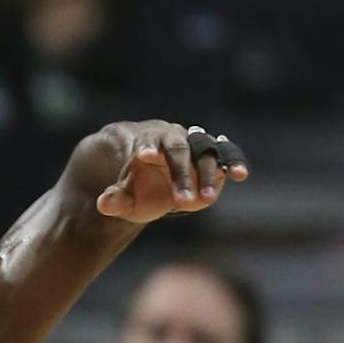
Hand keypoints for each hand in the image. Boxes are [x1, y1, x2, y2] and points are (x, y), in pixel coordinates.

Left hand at [83, 120, 248, 224]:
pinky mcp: (213, 155)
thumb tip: (103, 204)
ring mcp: (195, 144)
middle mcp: (173, 138)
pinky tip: (240, 175)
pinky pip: (226, 155)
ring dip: (207, 174)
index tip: (145, 156)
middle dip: (181, 175)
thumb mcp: (123, 197)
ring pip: (203, 151)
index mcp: (146, 141)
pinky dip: (233, 163)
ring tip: (208, 198)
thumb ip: (114, 199)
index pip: (145, 141)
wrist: (154, 180)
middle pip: (178, 149)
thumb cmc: (135, 187)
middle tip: (181, 201)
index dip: (146, 147)